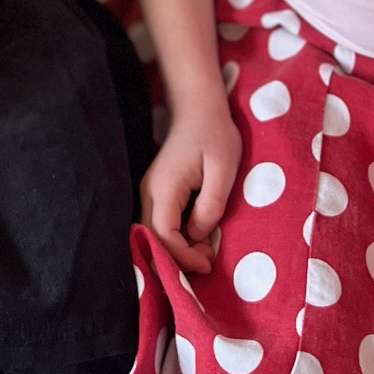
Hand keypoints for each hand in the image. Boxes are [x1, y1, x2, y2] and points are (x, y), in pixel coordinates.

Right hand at [140, 93, 240, 275]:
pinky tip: (197, 237)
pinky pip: (159, 224)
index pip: (163, 234)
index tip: (208, 262)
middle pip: (152, 238)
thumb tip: (197, 235)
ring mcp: (149, 191)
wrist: (198, 111)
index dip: (183, 255)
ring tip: (206, 249)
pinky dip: (175, 239)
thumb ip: (211, 204)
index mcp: (165, 186)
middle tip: (209, 259)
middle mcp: (149, 191)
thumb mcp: (223, 168)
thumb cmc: (214, 136)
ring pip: (153, 234)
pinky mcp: (155, 193)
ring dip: (176, 249)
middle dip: (178, 257)